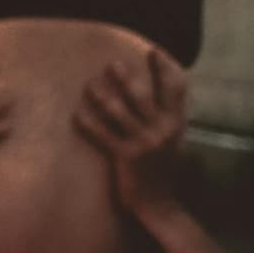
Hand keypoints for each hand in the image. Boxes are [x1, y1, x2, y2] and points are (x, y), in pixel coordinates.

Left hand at [72, 38, 186, 163]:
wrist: (159, 201)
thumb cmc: (163, 163)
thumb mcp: (173, 135)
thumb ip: (169, 112)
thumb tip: (160, 83)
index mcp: (176, 121)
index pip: (175, 88)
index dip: (165, 68)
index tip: (154, 51)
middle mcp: (162, 130)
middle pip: (141, 96)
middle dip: (125, 79)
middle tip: (112, 64)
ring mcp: (144, 143)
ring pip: (118, 112)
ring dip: (101, 96)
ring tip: (90, 85)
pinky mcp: (125, 157)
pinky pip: (102, 135)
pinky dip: (88, 123)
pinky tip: (77, 114)